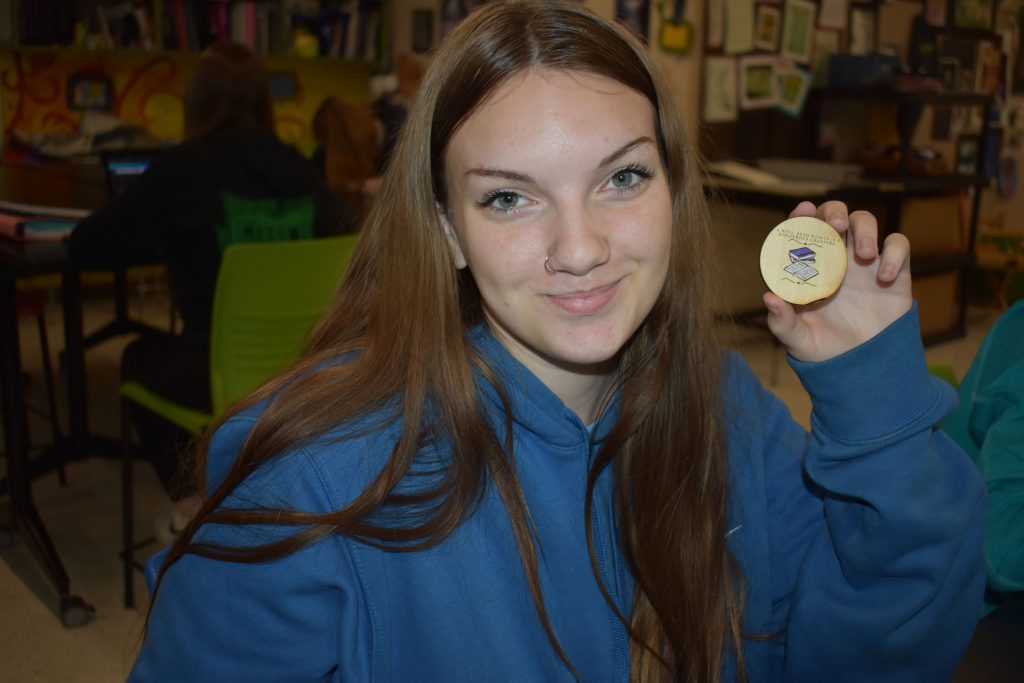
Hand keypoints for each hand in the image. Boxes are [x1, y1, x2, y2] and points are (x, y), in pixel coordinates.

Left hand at [763, 200, 911, 362]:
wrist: (865, 366)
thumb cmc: (825, 350)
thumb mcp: (799, 341)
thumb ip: (783, 323)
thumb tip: (768, 298)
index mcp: (808, 269)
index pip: (801, 233)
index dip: (800, 216)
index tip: (803, 210)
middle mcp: (834, 258)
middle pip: (833, 216)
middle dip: (833, 212)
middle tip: (835, 224)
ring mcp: (864, 262)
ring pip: (865, 222)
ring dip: (865, 229)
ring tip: (865, 254)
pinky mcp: (894, 270)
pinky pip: (898, 244)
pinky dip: (894, 253)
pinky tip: (884, 277)